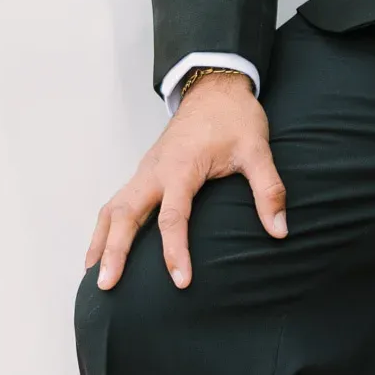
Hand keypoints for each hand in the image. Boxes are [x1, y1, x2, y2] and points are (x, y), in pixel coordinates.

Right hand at [86, 71, 287, 291]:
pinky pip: (116, 203)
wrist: (215, 89)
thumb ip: (269, 190)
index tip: (180, 281)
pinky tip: (101, 250)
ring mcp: (145, 171)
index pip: (172, 216)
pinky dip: (105, 228)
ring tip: (94, 276)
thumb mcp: (258, 150)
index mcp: (182, 168)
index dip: (176, 251)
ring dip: (101, 241)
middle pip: (125, 214)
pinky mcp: (143, 173)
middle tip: (106, 285)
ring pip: (113, 209)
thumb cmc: (235, 118)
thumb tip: (280, 230)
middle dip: (114, 251)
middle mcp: (155, 171)